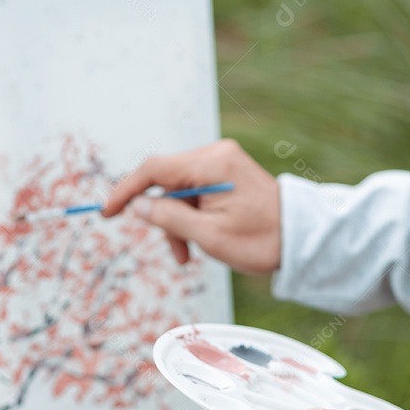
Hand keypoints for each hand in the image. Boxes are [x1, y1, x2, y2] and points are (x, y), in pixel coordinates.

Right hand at [101, 139, 280, 274]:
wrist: (302, 239)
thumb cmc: (261, 240)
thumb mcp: (209, 236)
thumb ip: (169, 218)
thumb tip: (138, 206)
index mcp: (212, 164)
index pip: (154, 169)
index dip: (126, 190)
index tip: (106, 212)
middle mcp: (216, 154)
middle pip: (165, 180)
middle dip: (163, 217)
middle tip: (177, 252)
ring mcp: (222, 162)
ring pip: (178, 190)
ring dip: (177, 221)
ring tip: (190, 254)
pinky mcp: (227, 173)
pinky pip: (195, 191)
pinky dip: (191, 215)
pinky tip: (200, 239)